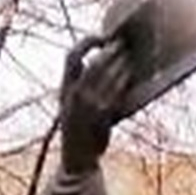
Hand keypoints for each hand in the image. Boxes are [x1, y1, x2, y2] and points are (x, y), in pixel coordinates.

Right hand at [60, 36, 132, 173]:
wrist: (77, 157)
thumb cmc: (76, 128)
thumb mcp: (69, 104)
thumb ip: (78, 84)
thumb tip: (96, 62)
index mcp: (64, 89)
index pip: (73, 56)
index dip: (87, 42)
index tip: (101, 37)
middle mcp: (75, 94)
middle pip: (96, 62)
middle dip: (111, 50)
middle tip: (123, 43)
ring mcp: (90, 104)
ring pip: (109, 75)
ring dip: (121, 63)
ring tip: (130, 55)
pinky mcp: (104, 115)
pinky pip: (117, 92)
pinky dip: (124, 80)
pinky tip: (131, 74)